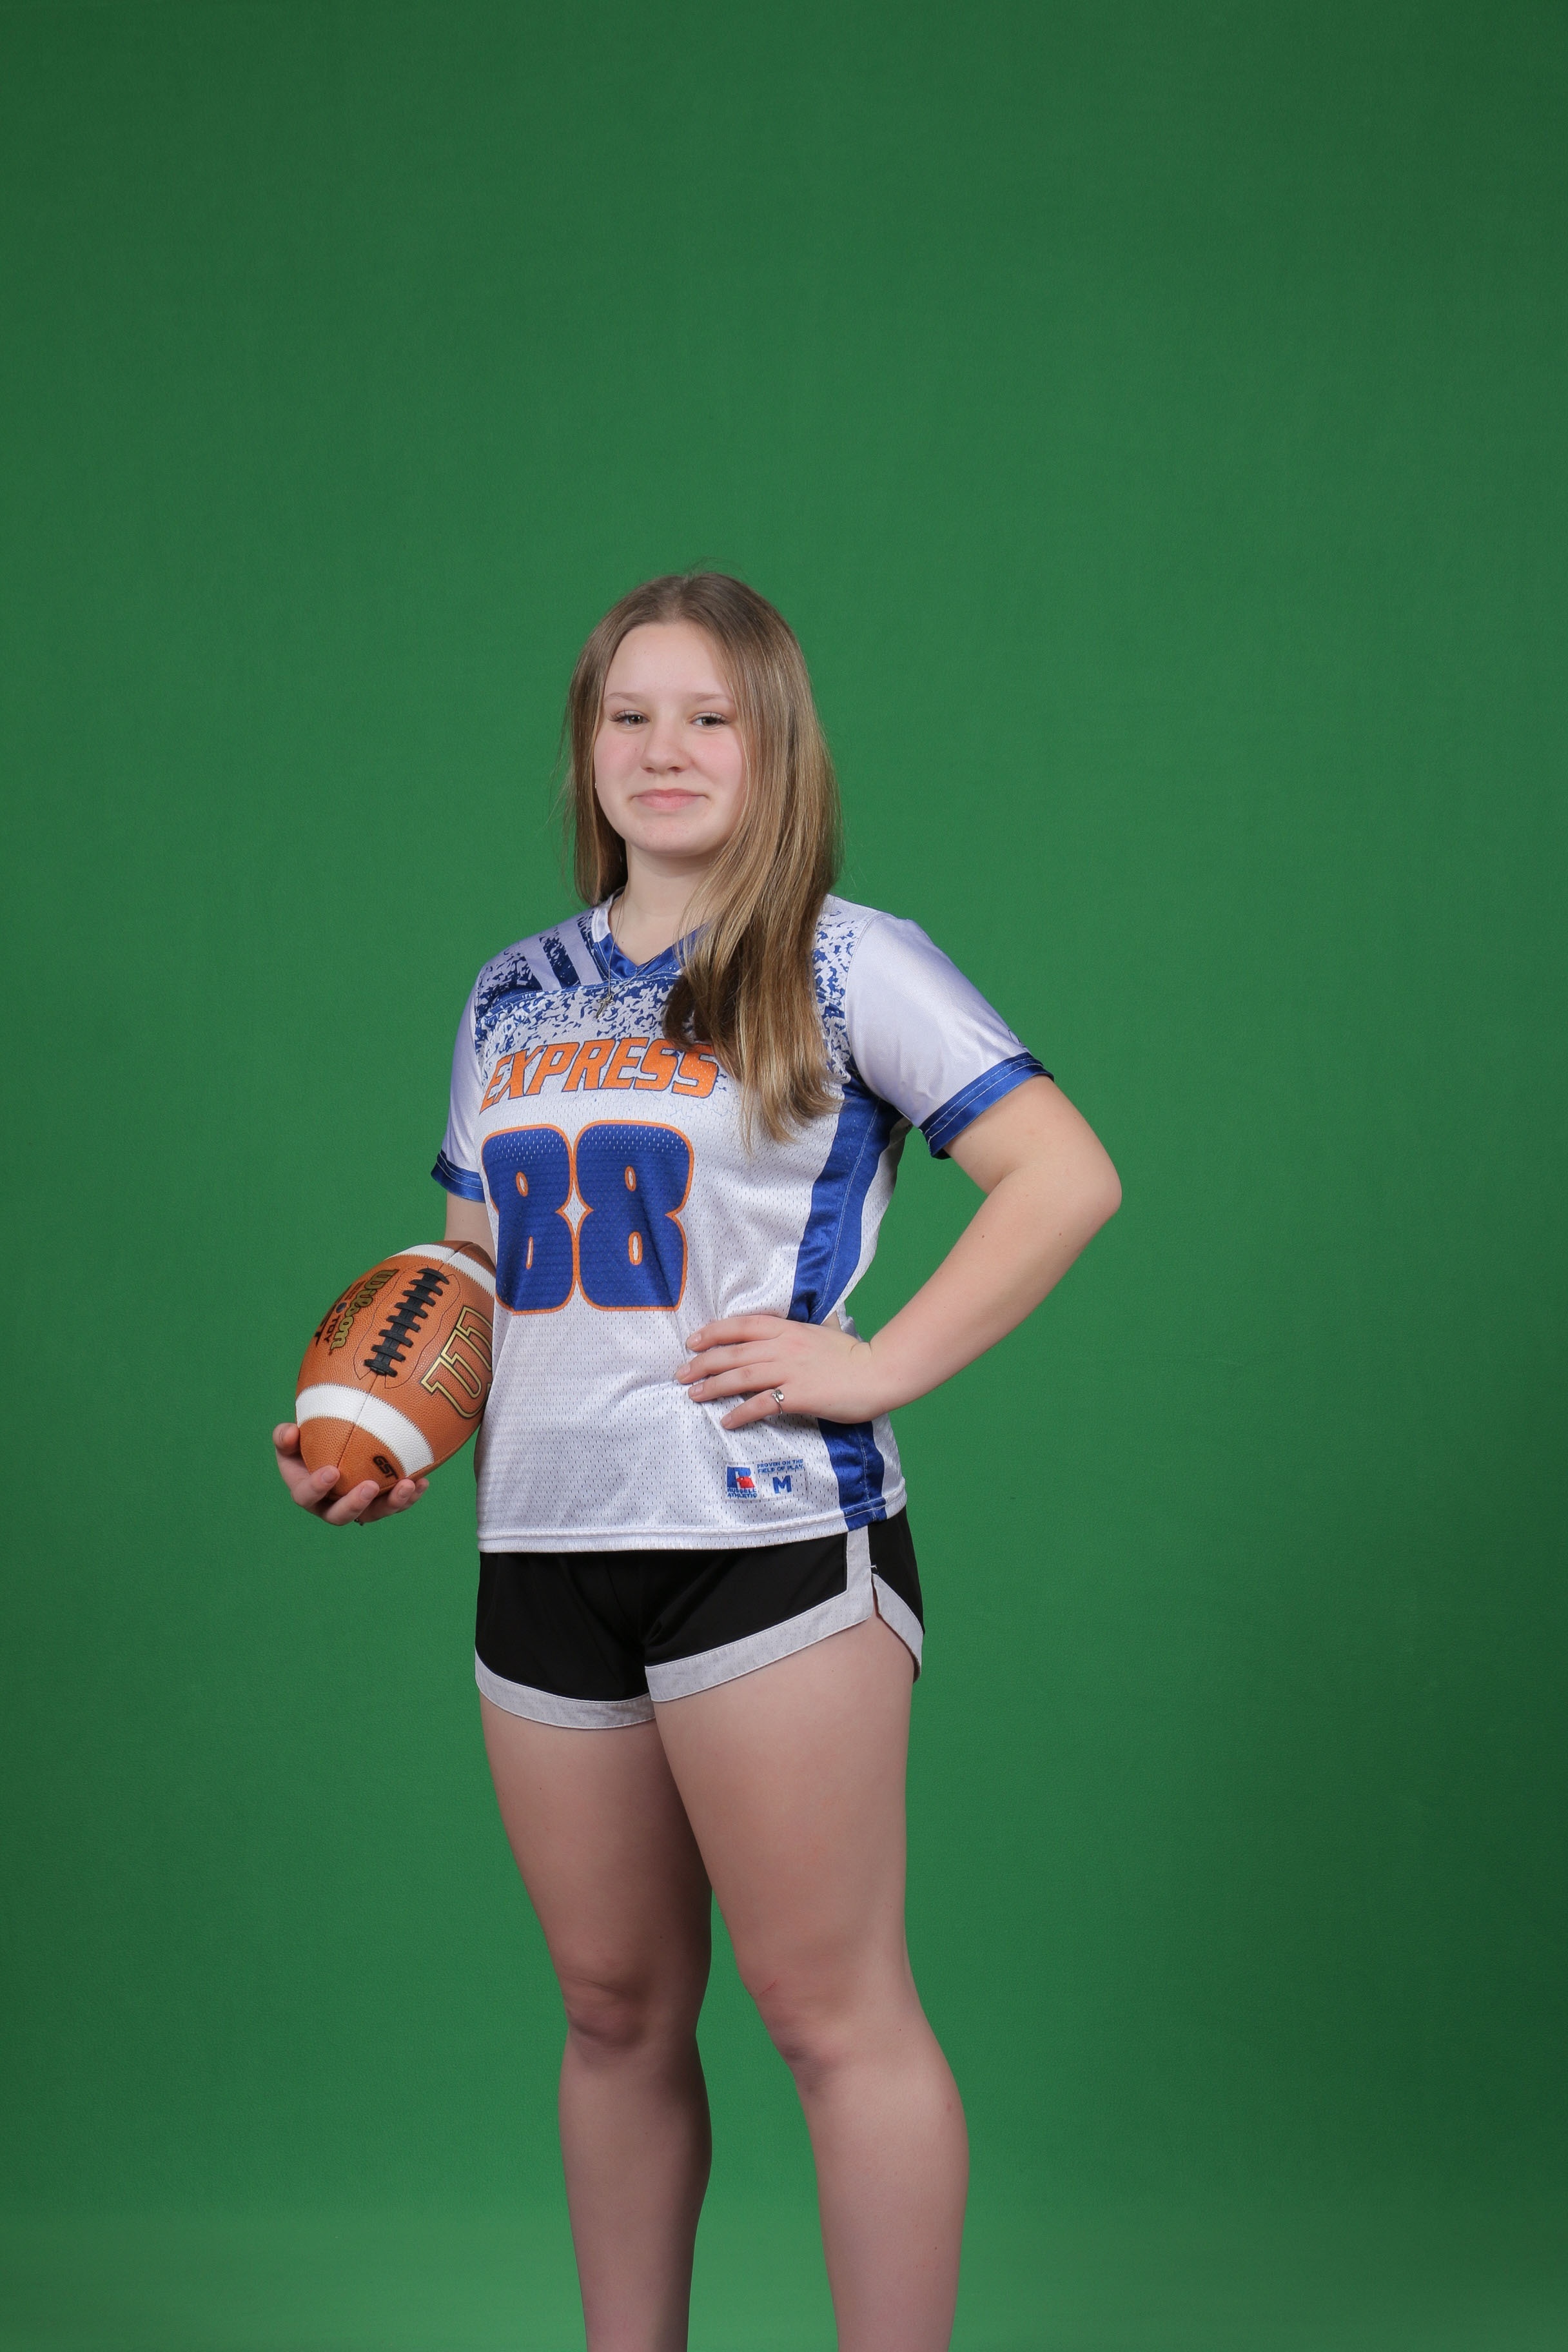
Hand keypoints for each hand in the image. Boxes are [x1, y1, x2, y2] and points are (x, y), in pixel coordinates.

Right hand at [272, 1423, 429, 1525]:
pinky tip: (423, 1482)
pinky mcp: (379, 1502)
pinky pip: (395, 1503)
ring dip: (392, 1503)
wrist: (334, 1444)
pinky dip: (410, 1496)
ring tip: (408, 1486)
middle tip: (370, 1486)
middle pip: (340, 1516)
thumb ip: (285, 1436)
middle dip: (356, 1504)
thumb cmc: (307, 1441)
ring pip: (374, 1513)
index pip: (306, 1496)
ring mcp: (358, 1506)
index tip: (332, 1471)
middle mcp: (331, 1505)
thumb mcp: (290, 1437)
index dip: (317, 1488)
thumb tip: (290, 1432)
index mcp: (306, 1492)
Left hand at [675, 1316, 883, 1430]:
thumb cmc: (852, 1355)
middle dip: (703, 1362)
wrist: (878, 1372)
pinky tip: (726, 1421)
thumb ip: (800, 1331)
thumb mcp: (821, 1332)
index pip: (742, 1325)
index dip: (713, 1332)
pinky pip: (761, 1404)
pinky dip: (740, 1413)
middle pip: (733, 1352)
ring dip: (712, 1386)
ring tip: (693, 1395)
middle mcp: (784, 1346)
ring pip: (740, 1376)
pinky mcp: (798, 1395)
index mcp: (788, 1328)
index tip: (692, 1341)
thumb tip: (789, 1330)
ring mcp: (790, 1370)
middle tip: (681, 1373)